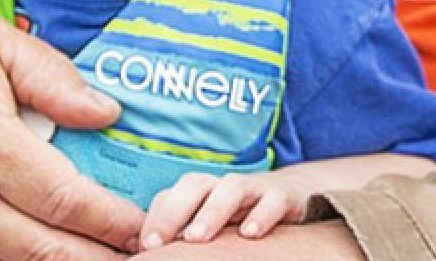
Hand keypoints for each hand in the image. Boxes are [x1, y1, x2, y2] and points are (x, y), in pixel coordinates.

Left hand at [139, 171, 310, 249]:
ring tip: (196, 238)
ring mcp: (254, 189)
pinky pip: (273, 199)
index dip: (156, 217)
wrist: (292, 194)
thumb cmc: (241, 216)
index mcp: (203, 192)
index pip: (172, 194)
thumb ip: (182, 233)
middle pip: (196, 184)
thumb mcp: (209, 223)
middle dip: (174, 211)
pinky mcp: (283, 196)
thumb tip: (143, 251)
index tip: (144, 247)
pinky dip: (261, 214)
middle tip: (158, 243)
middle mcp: (224, 186)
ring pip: (231, 188)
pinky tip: (250, 234)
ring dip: (212, 211)